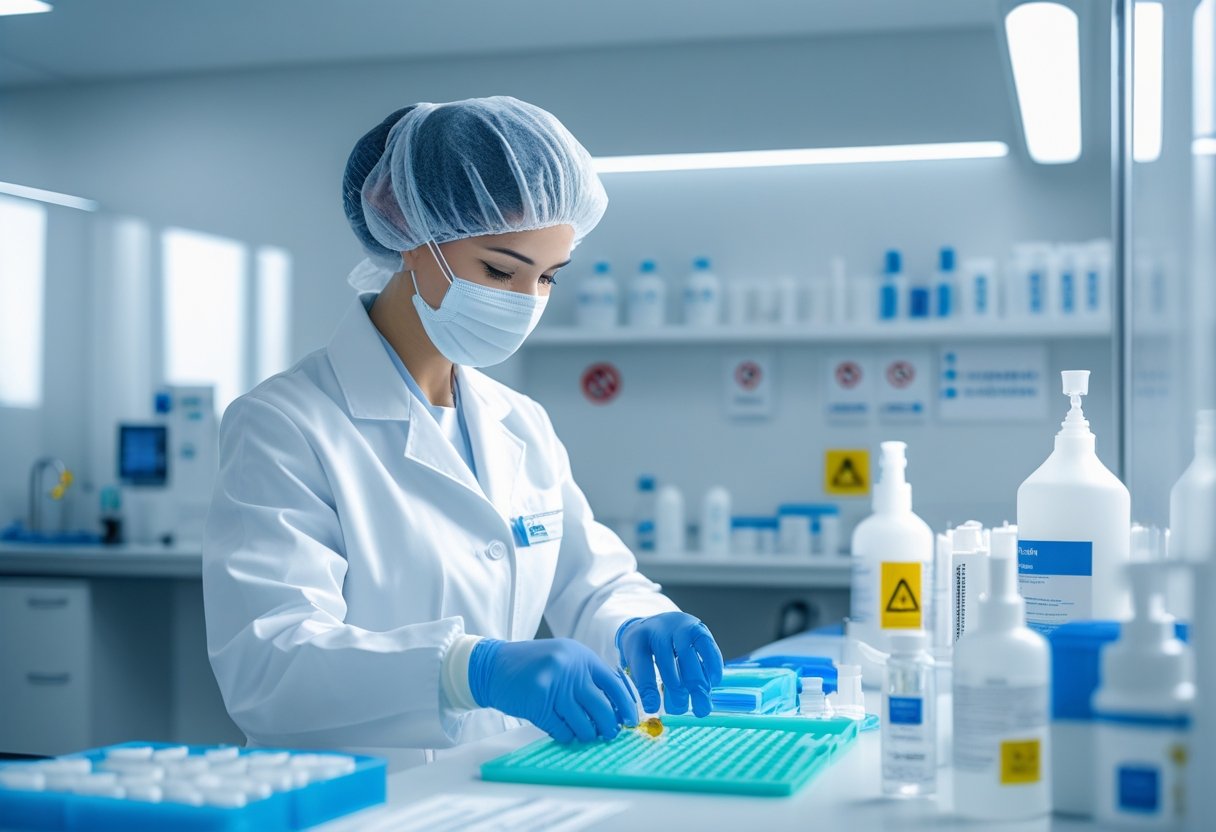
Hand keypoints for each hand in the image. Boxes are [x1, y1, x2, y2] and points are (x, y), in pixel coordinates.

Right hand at [468, 638, 637, 742]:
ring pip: (584, 724)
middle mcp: (570, 668)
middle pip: (603, 708)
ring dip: (586, 734)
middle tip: (608, 734)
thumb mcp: (564, 659)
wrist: (492, 666)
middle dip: (609, 727)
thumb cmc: (531, 666)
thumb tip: (615, 707)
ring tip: (582, 733)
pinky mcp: (538, 703)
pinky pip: (562, 730)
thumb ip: (587, 677)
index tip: (630, 721)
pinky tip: (562, 730)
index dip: (626, 706)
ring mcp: (554, 685)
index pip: (615, 684)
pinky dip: (566, 735)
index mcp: (581, 656)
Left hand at [617, 612, 724, 716]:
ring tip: (701, 707)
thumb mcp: (638, 663)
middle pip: (667, 660)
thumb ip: (646, 683)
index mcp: (637, 639)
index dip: (647, 688)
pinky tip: (714, 682)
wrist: (658, 623)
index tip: (652, 708)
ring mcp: (679, 626)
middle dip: (675, 688)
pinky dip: (712, 664)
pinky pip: (707, 645)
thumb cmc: (646, 649)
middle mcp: (659, 630)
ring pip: (688, 654)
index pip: (641, 665)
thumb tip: (655, 709)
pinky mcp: (698, 628)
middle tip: (680, 710)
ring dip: (696, 683)